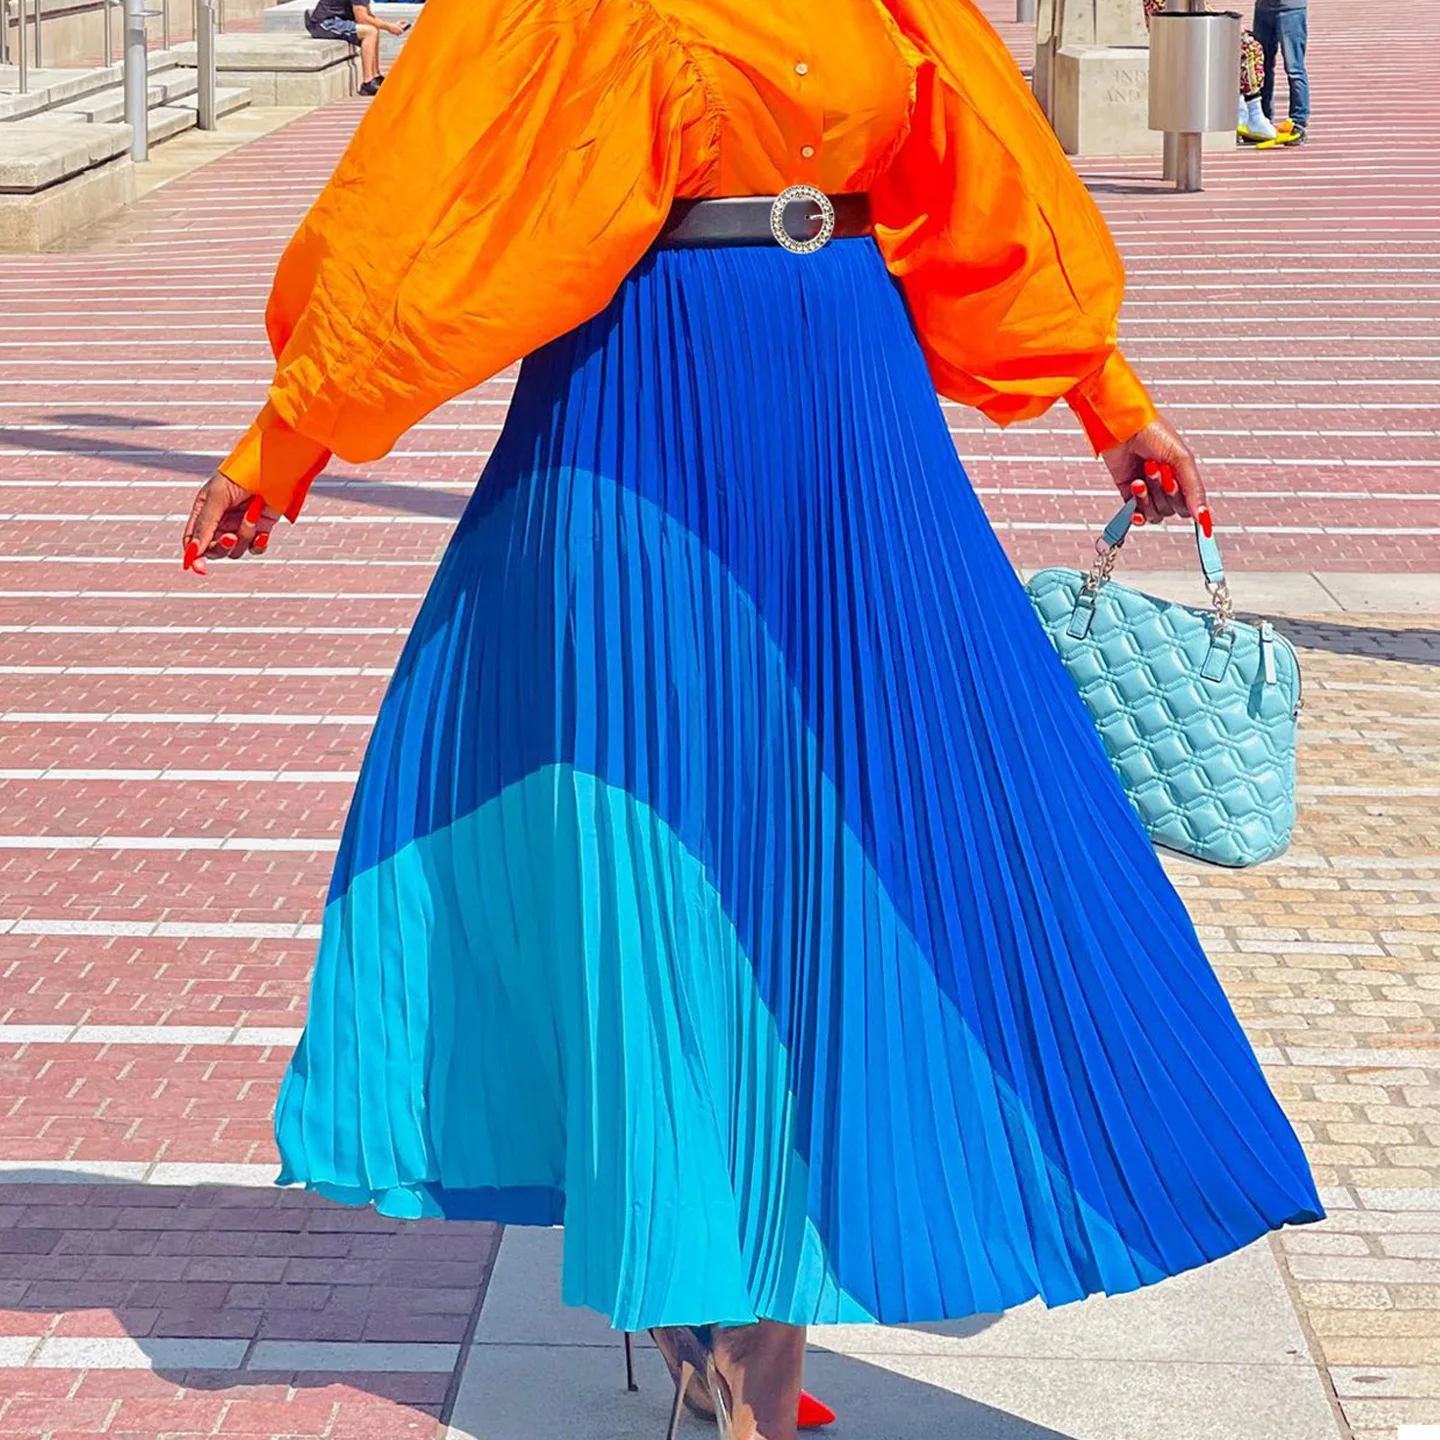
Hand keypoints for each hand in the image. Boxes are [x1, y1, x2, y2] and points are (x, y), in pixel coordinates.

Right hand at [181, 472, 280, 573]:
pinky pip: (256, 548)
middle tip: (231, 536)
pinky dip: (259, 543)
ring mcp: (241, 526)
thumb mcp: (216, 497)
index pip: (193, 540)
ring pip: (236, 550)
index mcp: (204, 510)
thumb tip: (193, 553)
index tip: (198, 568)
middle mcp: (220, 521)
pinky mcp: (261, 529)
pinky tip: (263, 532)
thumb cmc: (241, 475)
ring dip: (245, 534)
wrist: (274, 468)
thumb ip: (205, 526)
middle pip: (214, 550)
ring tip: (253, 513)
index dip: (193, 555)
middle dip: (222, 546)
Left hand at [1101, 416, 1213, 535]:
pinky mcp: (1129, 494)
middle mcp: (1166, 487)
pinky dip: (1137, 508)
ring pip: (1154, 513)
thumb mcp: (1182, 459)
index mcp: (1182, 477)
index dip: (1183, 500)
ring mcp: (1148, 492)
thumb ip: (1194, 490)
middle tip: (1158, 468)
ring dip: (1148, 495)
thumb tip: (1203, 518)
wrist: (1123, 428)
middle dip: (1164, 491)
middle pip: (1170, 510)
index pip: (1188, 506)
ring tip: (1143, 473)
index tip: (1177, 487)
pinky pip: (1136, 514)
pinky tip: (1137, 491)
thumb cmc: (1154, 434)